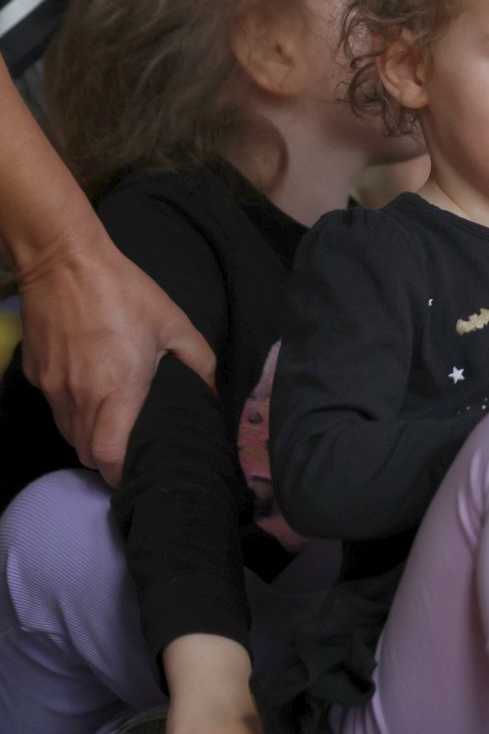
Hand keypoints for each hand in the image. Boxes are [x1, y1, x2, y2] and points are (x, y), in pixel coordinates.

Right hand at [17, 228, 215, 484]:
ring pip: (67, 433)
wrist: (63, 261)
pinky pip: (53, 406)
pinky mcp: (33, 372)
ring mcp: (51, 386)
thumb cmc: (124, 292)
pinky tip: (88, 393)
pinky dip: (70, 411)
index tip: (137, 471)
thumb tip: (210, 391)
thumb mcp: (175, 324)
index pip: (108, 456)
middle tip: (130, 448)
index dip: (121, 473)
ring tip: (112, 426)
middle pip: (86, 452)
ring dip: (88, 437)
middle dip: (107, 459)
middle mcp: (78, 397)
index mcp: (116, 392)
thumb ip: (198, 363)